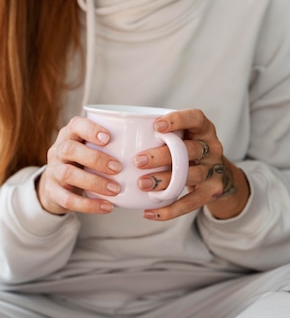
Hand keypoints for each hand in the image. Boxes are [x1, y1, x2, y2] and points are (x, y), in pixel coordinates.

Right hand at [36, 116, 121, 214]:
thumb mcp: (92, 148)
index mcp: (69, 135)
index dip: (90, 130)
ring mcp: (53, 171)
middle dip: (95, 158)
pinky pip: (67, 199)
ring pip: (68, 174)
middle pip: (69, 149)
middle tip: (118, 168)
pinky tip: (107, 206)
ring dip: (94, 182)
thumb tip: (153, 142)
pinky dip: (88, 205)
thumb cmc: (84, 162)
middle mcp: (58, 150)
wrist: (57, 184)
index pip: (75, 125)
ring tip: (116, 189)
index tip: (109, 138)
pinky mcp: (52, 191)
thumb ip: (112, 144)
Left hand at [134, 109, 249, 220]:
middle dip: (161, 156)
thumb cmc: (186, 149)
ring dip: (163, 180)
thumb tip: (112, 139)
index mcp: (202, 128)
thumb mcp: (181, 136)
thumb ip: (158, 134)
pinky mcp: (212, 191)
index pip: (195, 118)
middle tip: (137, 161)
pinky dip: (169, 209)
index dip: (177, 120)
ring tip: (141, 184)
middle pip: (188, 150)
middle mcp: (211, 147)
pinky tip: (149, 212)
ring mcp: (214, 170)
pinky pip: (191, 202)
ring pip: (189, 175)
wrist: (219, 174)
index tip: (156, 126)